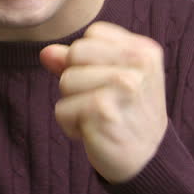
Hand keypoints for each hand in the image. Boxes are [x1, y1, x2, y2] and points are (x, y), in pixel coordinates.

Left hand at [40, 22, 167, 182]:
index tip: (109, 82)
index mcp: (144, 50)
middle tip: (103, 102)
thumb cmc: (126, 114)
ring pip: (65, 80)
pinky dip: (71, 126)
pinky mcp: (102, 110)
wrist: (147, 160)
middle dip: (78, 79)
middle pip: (75, 53)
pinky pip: (61, 109)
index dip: (89, 59)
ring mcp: (122, 85)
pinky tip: (94, 132)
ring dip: (74, 104)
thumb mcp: (111, 78)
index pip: (92, 33)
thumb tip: (46, 52)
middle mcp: (138, 64)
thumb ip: (79, 60)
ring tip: (99, 117)